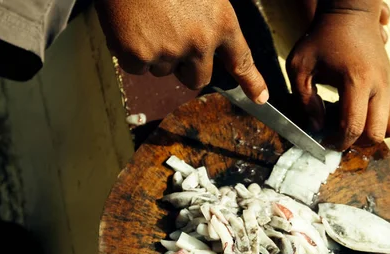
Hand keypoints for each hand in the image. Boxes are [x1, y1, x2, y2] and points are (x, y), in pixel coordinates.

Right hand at [95, 0, 268, 102]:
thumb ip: (212, 21)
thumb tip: (210, 44)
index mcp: (221, 21)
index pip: (241, 60)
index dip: (252, 83)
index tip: (260, 97)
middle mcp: (199, 41)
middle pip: (197, 79)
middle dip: (185, 67)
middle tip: (171, 39)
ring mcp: (168, 50)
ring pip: (164, 71)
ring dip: (156, 55)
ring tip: (148, 21)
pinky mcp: (137, 54)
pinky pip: (136, 68)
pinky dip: (130, 52)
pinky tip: (130, 26)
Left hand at [287, 0, 389, 149]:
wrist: (351, 14)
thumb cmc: (322, 38)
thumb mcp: (300, 67)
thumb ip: (305, 100)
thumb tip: (317, 127)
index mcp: (356, 80)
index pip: (353, 126)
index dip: (337, 142)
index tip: (324, 142)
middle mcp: (380, 85)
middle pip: (376, 134)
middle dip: (356, 142)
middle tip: (338, 135)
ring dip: (373, 135)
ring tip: (354, 126)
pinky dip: (385, 125)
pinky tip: (365, 117)